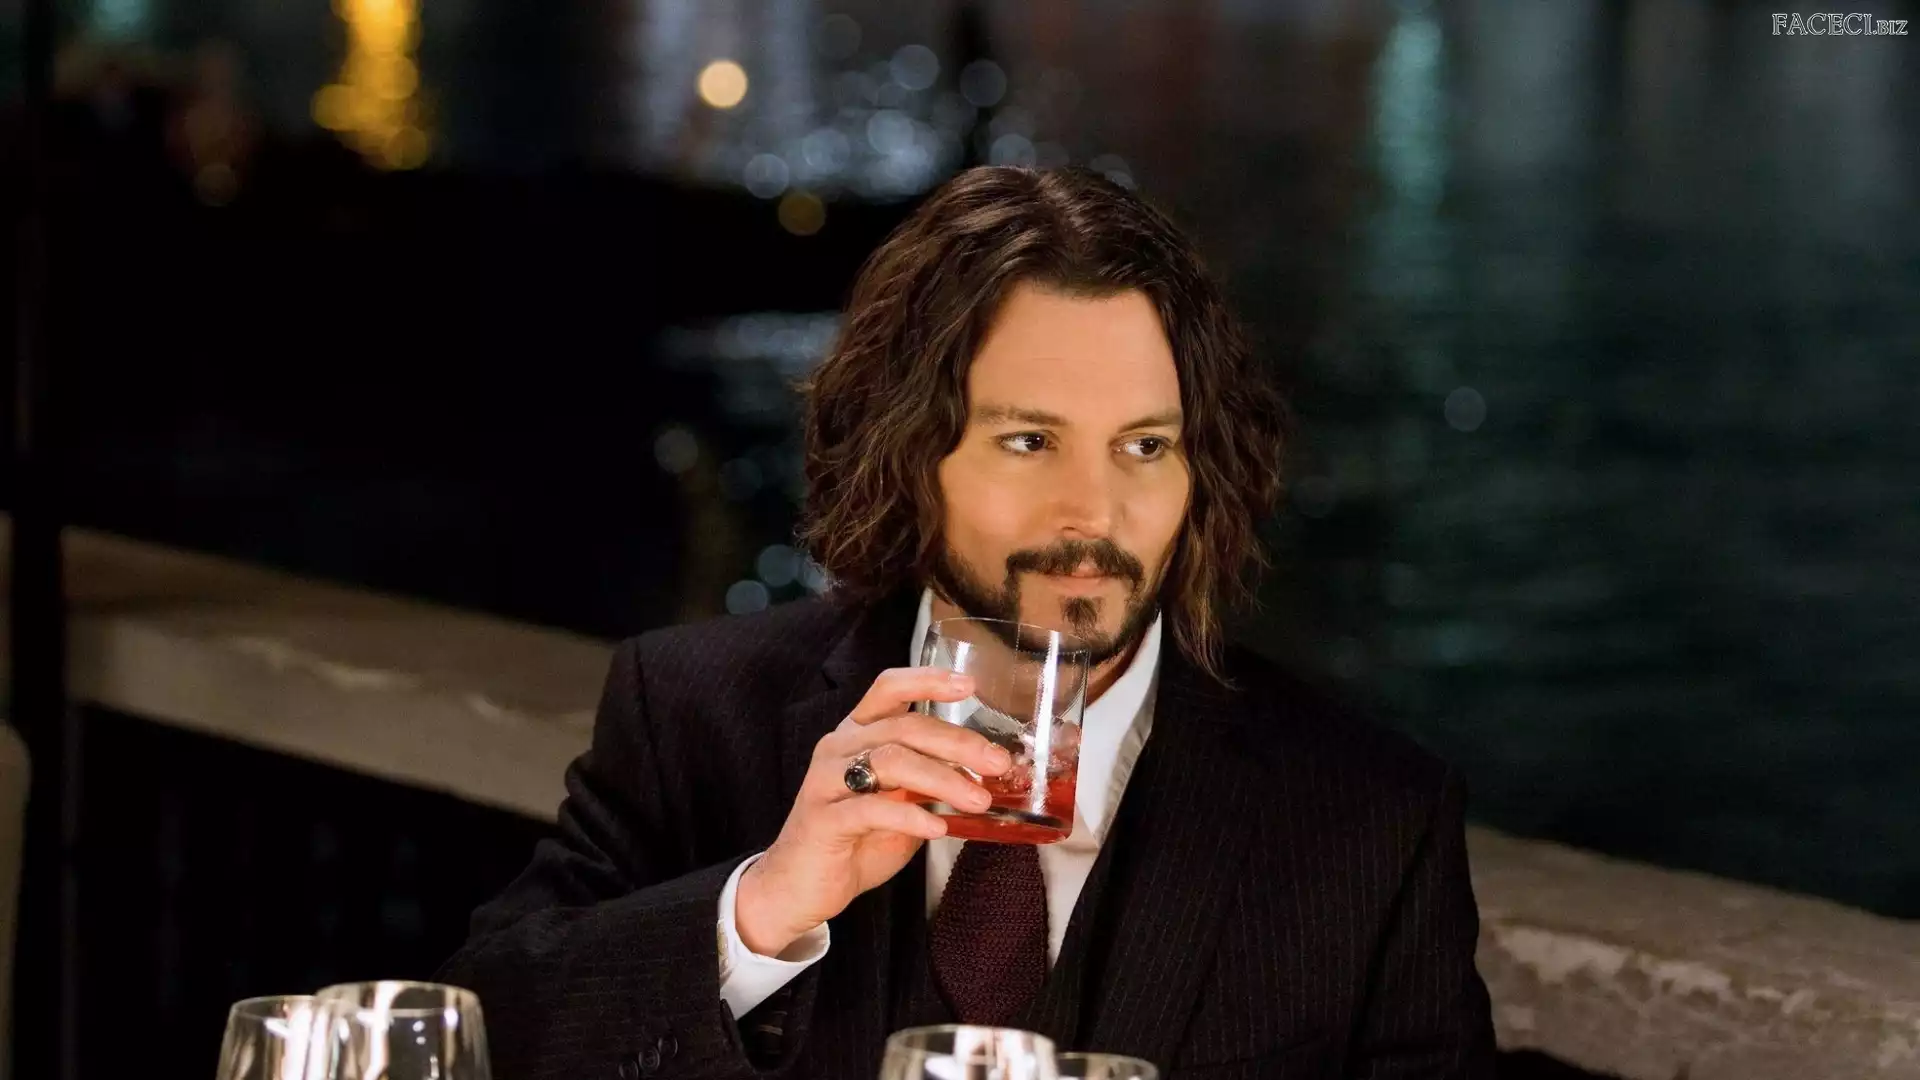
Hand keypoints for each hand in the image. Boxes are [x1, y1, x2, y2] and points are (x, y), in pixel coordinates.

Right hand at [734, 666, 1010, 956]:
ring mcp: (827, 781)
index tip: (969, 685)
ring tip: (978, 800)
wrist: (800, 887)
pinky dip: (910, 816)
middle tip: (997, 763)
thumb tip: (984, 777)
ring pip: (890, 760)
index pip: (889, 689)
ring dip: (942, 779)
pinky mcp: (822, 819)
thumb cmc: (855, 841)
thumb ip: (930, 785)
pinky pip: (870, 809)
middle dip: (957, 743)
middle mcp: (839, 747)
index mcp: (858, 734)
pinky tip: (937, 827)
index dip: (928, 680)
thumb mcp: (900, 805)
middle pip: (904, 728)